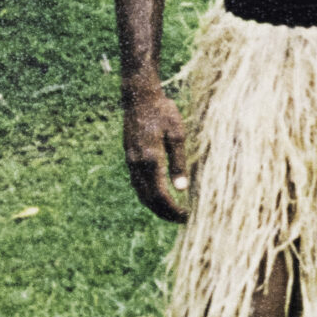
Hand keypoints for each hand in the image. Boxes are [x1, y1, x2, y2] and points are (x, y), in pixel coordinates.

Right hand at [123, 82, 189, 222]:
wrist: (138, 97)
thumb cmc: (163, 111)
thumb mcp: (176, 133)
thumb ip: (178, 162)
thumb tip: (181, 189)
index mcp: (151, 160)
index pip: (161, 195)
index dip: (173, 210)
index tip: (186, 215)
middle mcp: (137, 165)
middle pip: (149, 200)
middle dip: (165, 213)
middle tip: (182, 219)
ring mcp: (130, 162)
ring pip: (141, 194)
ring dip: (155, 207)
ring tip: (172, 212)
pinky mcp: (129, 158)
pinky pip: (137, 185)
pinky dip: (148, 195)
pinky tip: (158, 196)